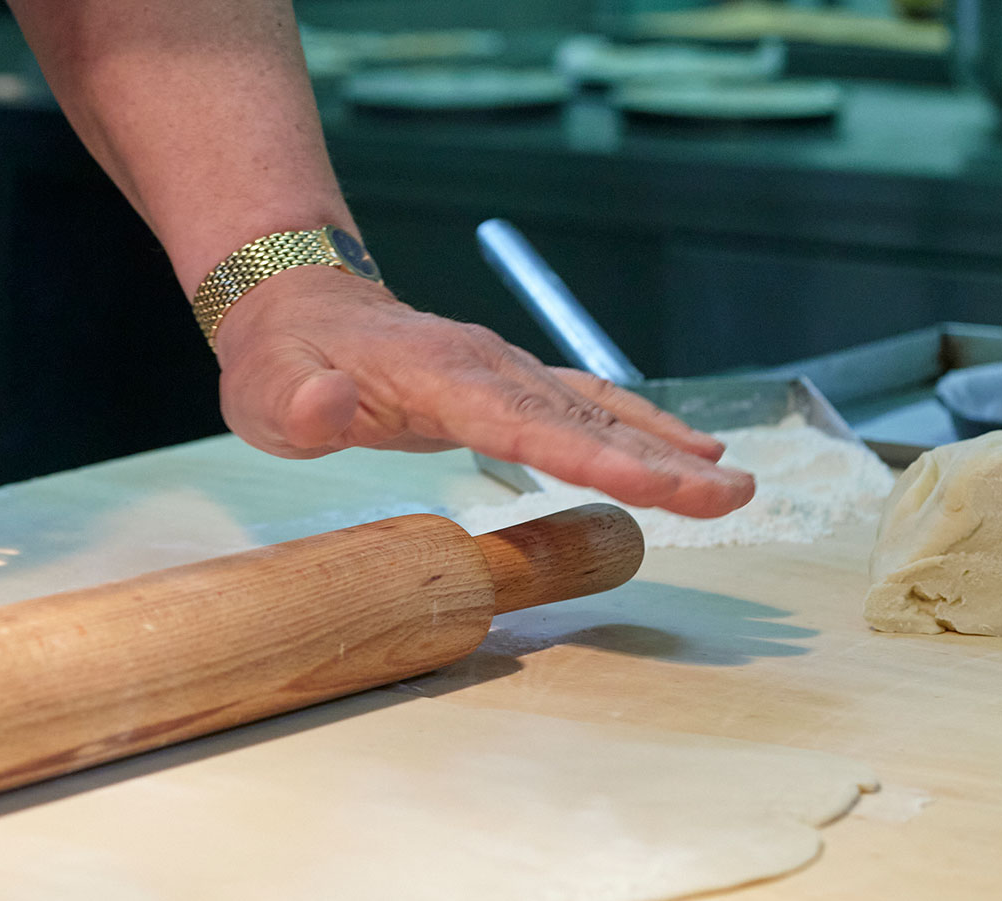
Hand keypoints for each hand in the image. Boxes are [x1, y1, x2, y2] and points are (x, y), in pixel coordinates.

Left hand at [212, 267, 755, 517]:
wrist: (294, 306)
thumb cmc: (279, 361)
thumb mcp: (267, 390)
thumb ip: (301, 401)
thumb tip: (327, 402)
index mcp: (436, 373)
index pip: (524, 422)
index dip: (593, 456)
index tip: (658, 484)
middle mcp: (485, 365)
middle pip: (583, 418)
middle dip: (661, 460)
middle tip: (734, 494)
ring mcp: (501, 370)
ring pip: (595, 410)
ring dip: (665, 447)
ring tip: (733, 483)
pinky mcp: (506, 382)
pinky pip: (582, 407)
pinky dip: (637, 431)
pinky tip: (686, 456)